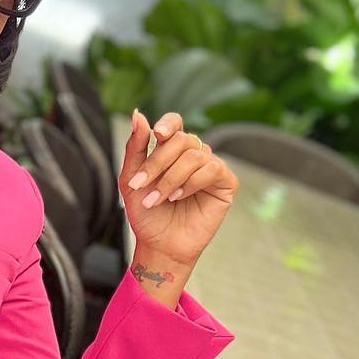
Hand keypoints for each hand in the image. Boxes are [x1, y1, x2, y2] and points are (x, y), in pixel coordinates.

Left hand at [119, 109, 236, 267]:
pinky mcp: (226, 184)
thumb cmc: (147, 214)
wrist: (159, 245)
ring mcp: (211, 168)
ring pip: (195, 155)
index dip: (168, 124)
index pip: (175, 123)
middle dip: (158, 162)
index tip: (156, 134)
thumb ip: (135, 148)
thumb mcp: (132, 180)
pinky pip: (213, 169)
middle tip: (140, 185)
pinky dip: (192, 182)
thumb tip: (138, 114)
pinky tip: (179, 197)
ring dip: (170, 178)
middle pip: (182, 139)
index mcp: (172, 150)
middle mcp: (193, 155)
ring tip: (158, 199)